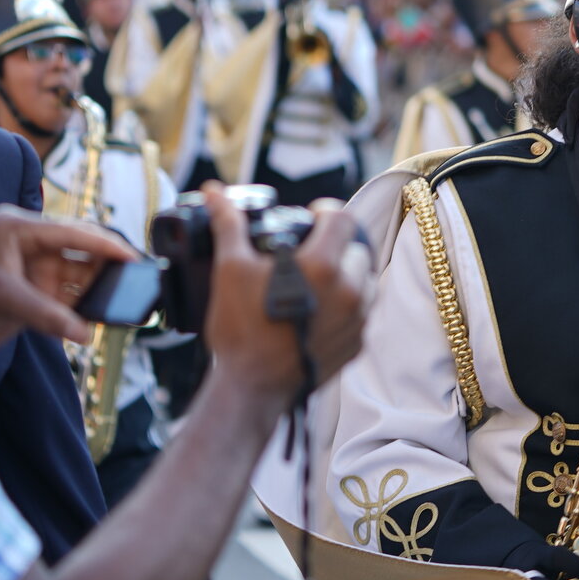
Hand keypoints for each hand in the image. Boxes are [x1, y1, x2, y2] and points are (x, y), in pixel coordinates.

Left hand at [0, 206, 131, 360]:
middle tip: (134, 279)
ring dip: (96, 288)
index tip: (133, 256)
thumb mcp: (4, 302)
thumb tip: (86, 333)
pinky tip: (98, 316)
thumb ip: (49, 315)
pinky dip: (82, 306)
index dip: (106, 244)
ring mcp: (31, 268)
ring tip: (120, 301)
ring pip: (78, 274)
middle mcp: (27, 243)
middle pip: (80, 250)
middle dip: (105, 265)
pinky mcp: (33, 292)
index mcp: (16, 227)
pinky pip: (68, 295)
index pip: (72, 231)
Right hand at [199, 187, 368, 406]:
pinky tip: (319, 310)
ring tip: (314, 281)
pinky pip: (362, 312)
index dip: (326, 212)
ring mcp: (360, 319)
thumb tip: (214, 190)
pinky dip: (346, 306)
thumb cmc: (238, 329)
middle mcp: (351, 289)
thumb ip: (229, 225)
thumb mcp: (229, 270)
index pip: (343, 218)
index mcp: (324, 266)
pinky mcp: (359, 343)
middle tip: (307, 253)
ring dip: (345, 274)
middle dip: (335, 245)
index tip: (311, 217)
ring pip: (364, 280)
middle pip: (356, 249)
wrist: (250, 388)